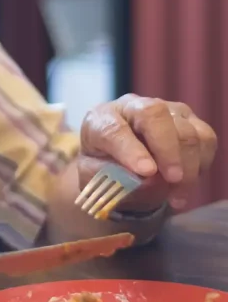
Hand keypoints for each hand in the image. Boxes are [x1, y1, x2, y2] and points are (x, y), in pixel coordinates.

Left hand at [78, 94, 216, 212]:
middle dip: (167, 149)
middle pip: (155, 114)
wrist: (119, 161)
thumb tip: (146, 180)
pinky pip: (206, 140)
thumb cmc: (104, 166)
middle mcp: (133, 107)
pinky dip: (201, 165)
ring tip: (176, 194)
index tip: (145, 171)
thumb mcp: (96, 177)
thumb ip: (113, 178)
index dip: (130, 149)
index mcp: (101, 119)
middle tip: (172, 179)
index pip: (114, 128)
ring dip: (187, 167)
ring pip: (186, 130)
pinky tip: (185, 184)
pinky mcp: (188, 121)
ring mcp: (164, 111)